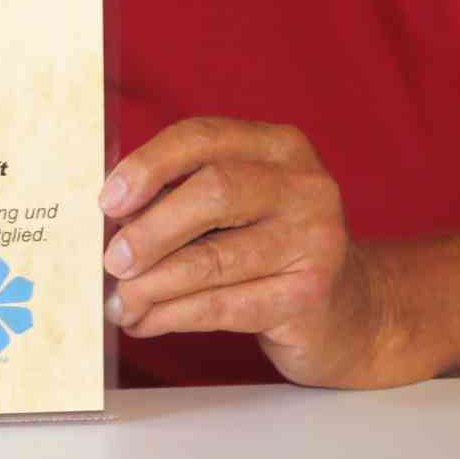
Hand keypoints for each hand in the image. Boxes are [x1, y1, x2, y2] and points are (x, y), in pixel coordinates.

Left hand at [100, 117, 405, 388]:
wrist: (351, 311)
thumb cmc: (272, 249)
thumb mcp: (240, 206)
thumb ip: (185, 196)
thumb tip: (112, 217)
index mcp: (279, 146)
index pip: (202, 137)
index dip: (148, 165)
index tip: (108, 200)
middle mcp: (304, 185)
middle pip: (212, 192)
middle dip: (150, 230)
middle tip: (111, 260)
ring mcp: (314, 241)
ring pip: (213, 259)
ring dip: (153, 286)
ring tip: (120, 303)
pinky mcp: (309, 296)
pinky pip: (223, 306)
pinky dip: (173, 316)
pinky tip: (146, 322)